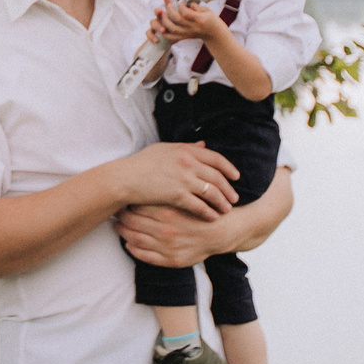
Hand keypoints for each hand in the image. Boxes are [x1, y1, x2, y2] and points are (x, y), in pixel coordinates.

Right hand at [117, 141, 237, 219]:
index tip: (236, 176)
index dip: (229, 168)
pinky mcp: (177, 195)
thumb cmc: (142, 163)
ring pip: (211, 192)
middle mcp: (188, 163)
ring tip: (227, 209)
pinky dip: (209, 212)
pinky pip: (200, 205)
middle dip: (228, 188)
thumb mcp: (165, 149)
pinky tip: (213, 217)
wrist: (126, 178)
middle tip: (235, 197)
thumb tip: (204, 145)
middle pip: (217, 177)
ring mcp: (183, 179)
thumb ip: (187, 147)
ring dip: (221, 202)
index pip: (215, 158)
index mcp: (186, 151)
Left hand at [119, 172, 293, 265]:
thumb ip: (178, 173)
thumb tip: (161, 162)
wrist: (225, 231)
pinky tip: (128, 243)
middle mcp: (167, 229)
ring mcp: (168, 246)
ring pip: (136, 240)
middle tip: (112, 212)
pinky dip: (134, 250)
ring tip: (115, 227)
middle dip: (121, 217)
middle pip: (134, 222)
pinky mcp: (172, 260)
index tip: (119, 199)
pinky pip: (146, 257)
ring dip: (123, 233)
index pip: (138, 205)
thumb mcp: (193, 187)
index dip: (127, 202)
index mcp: (169, 210)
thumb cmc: (206, 207)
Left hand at [154, 0, 225, 42]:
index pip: (186, 13)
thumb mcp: (208, 11)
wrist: (214, 34)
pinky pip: (172, 37)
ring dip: (165, 21)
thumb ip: (198, 7)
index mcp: (200, 20)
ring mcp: (188, 33)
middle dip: (171, 10)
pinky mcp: (185, 37)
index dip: (181, 6)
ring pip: (173, 29)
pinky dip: (165, 33)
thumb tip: (189, 4)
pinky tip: (162, 26)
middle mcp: (193, 28)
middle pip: (178, 19)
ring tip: (163, 13)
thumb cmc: (211, 20)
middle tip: (169, 5)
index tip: (181, 2)